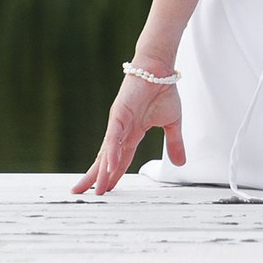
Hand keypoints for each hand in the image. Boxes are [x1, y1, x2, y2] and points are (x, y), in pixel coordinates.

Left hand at [72, 73, 183, 195]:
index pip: (121, 159)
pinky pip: (114, 137)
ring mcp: (118, 123)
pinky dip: (112, 152)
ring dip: (101, 172)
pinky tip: (108, 167)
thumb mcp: (172, 124)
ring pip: (107, 152)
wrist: (160, 69)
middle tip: (82, 193)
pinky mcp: (119, 114)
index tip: (106, 190)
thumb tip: (180, 163)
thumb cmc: (164, 91)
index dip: (113, 175)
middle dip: (96, 177)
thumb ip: (174, 144)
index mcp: (132, 133)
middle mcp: (121, 130)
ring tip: (96, 189)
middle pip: (106, 159)